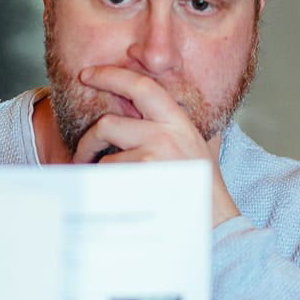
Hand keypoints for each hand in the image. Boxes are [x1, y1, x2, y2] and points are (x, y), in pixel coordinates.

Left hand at [71, 66, 240, 226]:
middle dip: (87, 142)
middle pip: (107, 124)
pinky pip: (109, 179)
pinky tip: (120, 199)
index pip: (141, 86)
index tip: (87, 74)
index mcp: (179, 122)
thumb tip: (165, 114)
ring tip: (107, 188)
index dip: (110, 75)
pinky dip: (107, 190)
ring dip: (100, 174)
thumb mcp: (199, 149)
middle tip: (81, 155)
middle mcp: (167, 133)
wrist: (218, 225)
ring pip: (105, 157)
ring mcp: (155, 154)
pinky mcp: (144, 175)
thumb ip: (181, 129)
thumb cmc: (204, 191)